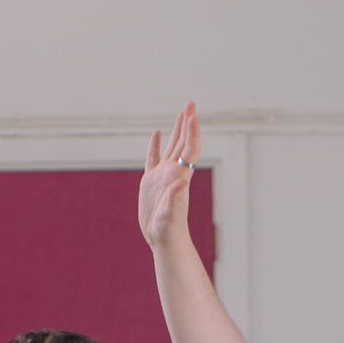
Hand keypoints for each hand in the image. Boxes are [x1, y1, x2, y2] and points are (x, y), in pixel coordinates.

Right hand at [138, 102, 199, 250]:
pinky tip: (156, 133)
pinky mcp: (151, 182)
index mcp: (179, 177)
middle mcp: (173, 173)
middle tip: (190, 103)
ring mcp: (162, 176)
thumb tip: (180, 184)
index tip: (192, 115)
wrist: (163, 239)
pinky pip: (153, 158)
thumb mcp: (171, 216)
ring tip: (182, 112)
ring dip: (177, 129)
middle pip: (183, 142)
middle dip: (187, 122)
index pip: (188, 149)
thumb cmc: (169, 231)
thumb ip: (175, 201)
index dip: (191, 132)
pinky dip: (154, 145)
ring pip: (171, 146)